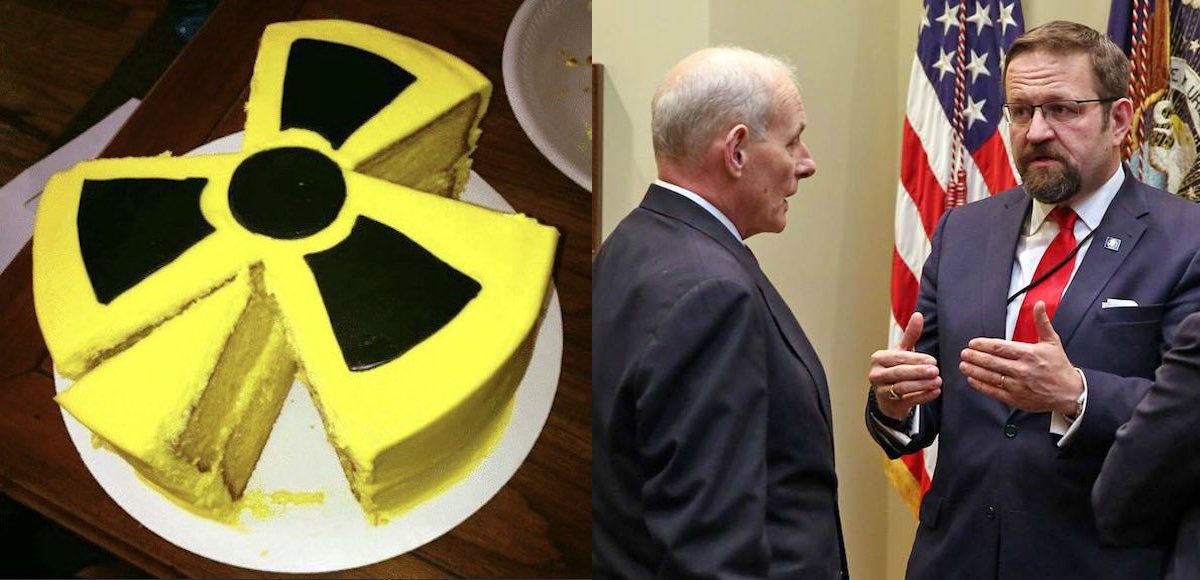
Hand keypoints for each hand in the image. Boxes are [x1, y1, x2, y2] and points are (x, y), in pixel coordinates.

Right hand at [869, 312, 941, 420]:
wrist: (888, 396)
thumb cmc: (896, 369)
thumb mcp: (901, 351)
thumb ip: (910, 335)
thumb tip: (918, 314)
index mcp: (879, 358)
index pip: (899, 358)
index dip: (916, 359)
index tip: (933, 361)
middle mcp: (876, 374)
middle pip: (899, 373)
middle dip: (918, 372)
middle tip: (936, 370)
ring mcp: (881, 390)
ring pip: (902, 388)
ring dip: (921, 385)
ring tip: (938, 382)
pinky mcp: (889, 403)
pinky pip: (908, 401)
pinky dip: (923, 397)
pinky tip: (935, 392)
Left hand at [959, 301, 1082, 413]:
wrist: (1069, 392)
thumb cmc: (1059, 366)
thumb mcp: (1052, 342)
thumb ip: (1042, 322)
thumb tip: (1039, 304)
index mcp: (1029, 354)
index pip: (1000, 347)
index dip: (984, 345)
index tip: (973, 343)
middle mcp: (1022, 369)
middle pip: (992, 362)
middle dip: (975, 357)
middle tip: (964, 353)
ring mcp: (1018, 385)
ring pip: (991, 377)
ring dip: (974, 371)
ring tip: (963, 365)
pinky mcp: (1016, 398)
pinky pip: (994, 391)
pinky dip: (981, 386)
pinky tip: (972, 380)